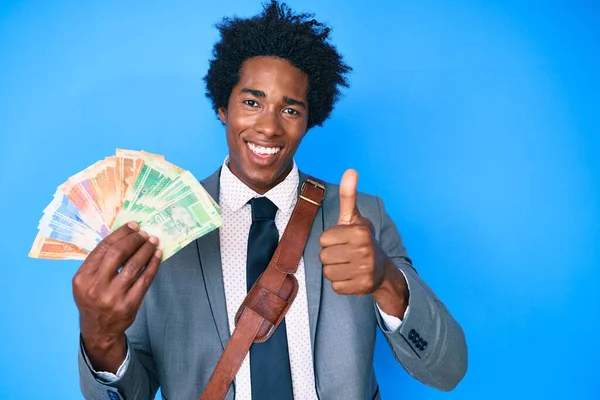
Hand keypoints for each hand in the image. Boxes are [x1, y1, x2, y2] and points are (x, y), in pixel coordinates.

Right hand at [72, 222, 161, 372]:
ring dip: (146, 250)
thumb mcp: (86, 282)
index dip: (120, 234)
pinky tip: (157, 255)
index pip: (103, 248)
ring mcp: (113, 297)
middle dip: (134, 240)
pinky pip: (145, 279)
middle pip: (118, 254)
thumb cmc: (93, 300)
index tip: (133, 226)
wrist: (99, 330)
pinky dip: (153, 264)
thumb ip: (99, 262)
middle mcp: (96, 287)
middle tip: (144, 233)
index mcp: (82, 278)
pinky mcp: (129, 304)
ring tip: (153, 241)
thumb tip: (124, 237)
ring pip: (134, 265)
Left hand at [319, 169, 387, 294]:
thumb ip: (349, 195)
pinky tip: (351, 277)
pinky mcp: (362, 286)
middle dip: (331, 256)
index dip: (330, 240)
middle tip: (345, 254)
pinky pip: (336, 286)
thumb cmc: (361, 240)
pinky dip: (340, 283)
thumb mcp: (354, 218)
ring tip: (347, 265)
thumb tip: (350, 170)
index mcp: (360, 231)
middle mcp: (364, 250)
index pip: (324, 239)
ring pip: (328, 272)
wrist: (381, 270)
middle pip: (324, 256)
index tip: (343, 240)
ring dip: (334, 270)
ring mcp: (364, 270)